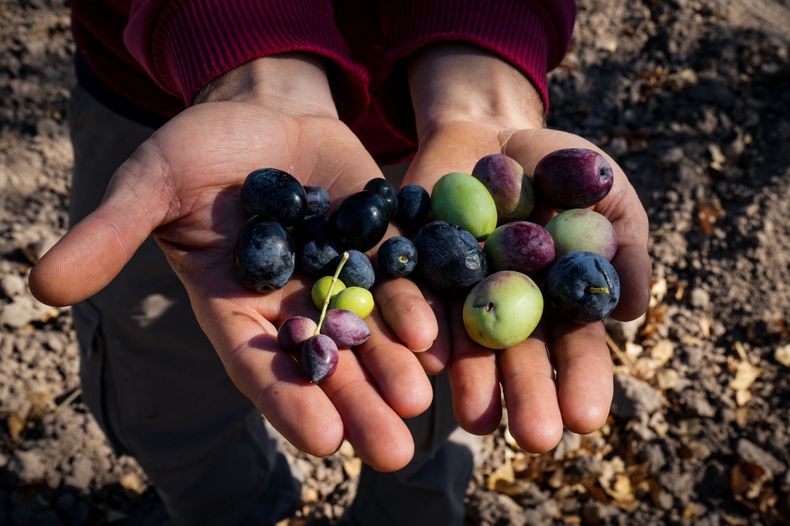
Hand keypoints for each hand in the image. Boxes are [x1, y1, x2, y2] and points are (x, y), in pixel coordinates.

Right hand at [29, 55, 437, 470]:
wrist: (263, 111)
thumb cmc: (200, 148)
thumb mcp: (151, 183)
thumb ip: (110, 234)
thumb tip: (41, 286)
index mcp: (236, 304)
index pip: (260, 363)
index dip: (289, 400)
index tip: (322, 442)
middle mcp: (292, 302)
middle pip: (327, 362)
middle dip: (359, 404)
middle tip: (393, 453)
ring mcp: (340, 274)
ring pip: (372, 331)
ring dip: (398, 367)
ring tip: (423, 403)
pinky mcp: (379, 242)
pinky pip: (402, 279)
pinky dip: (420, 305)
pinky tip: (441, 336)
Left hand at [403, 44, 650, 451]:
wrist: (491, 129)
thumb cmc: (559, 165)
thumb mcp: (605, 193)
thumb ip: (625, 245)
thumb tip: (630, 312)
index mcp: (554, 300)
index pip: (573, 347)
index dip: (581, 381)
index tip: (586, 420)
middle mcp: (505, 307)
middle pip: (517, 356)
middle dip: (526, 395)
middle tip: (533, 439)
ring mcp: (458, 290)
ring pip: (465, 341)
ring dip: (471, 380)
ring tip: (476, 420)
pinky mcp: (414, 267)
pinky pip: (415, 298)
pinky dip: (421, 325)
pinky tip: (428, 359)